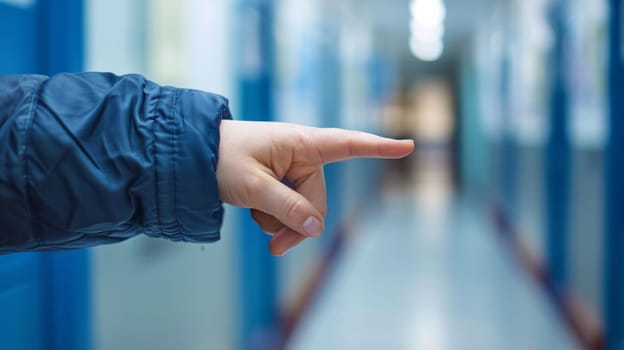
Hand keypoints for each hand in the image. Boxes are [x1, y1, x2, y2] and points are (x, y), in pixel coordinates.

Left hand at [216, 120, 413, 255]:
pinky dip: (273, 219)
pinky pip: (289, 211)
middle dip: (297, 224)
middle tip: (273, 246)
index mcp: (301, 143)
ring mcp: (292, 171)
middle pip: (318, 201)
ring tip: (255, 215)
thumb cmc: (221, 158)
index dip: (378, 147)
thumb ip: (287, 208)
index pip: (347, 144)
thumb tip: (318, 228)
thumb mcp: (252, 186)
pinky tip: (255, 211)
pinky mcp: (282, 184)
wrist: (194, 157)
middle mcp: (302, 156)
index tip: (407, 145)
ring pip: (304, 211)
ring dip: (281, 223)